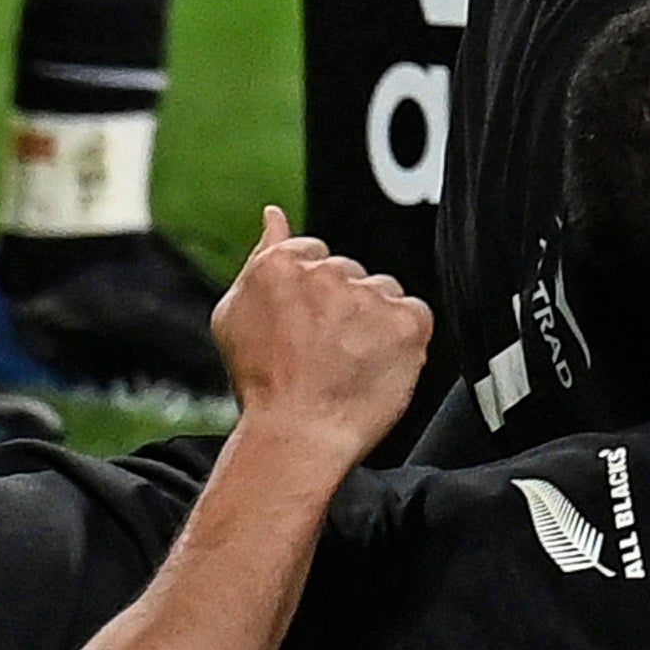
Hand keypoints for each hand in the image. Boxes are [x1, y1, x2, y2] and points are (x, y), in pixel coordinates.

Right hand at [208, 208, 431, 465]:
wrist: (297, 435)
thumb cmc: (263, 383)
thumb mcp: (235, 314)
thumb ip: (260, 254)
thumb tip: (274, 214)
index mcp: (279, 264)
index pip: (313, 255)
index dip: (310, 298)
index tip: (304, 329)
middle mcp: (327, 273)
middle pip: (350, 273)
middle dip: (343, 306)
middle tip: (323, 351)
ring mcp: (369, 296)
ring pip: (383, 292)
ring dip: (373, 320)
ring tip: (347, 361)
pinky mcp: (408, 321)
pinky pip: (415, 313)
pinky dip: (403, 338)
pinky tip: (375, 364)